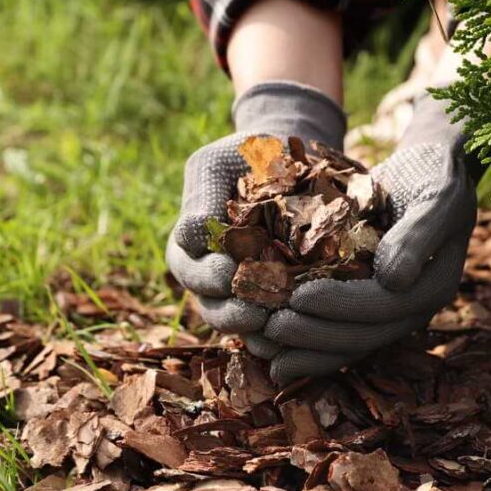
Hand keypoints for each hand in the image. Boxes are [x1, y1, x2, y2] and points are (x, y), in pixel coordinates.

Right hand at [166, 82, 346, 345]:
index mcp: (190, 246)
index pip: (190, 270)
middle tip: (256, 312)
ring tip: (280, 323)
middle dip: (231, 312)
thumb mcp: (218, 163)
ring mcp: (243, 291)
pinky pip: (272, 327)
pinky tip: (301, 331)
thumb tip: (192, 234)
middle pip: (212, 306)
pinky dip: (281, 335)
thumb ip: (203, 195)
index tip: (227, 274)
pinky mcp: (276, 298)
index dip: (206, 277)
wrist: (294, 158)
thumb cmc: (249, 155)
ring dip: (257, 329)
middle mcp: (212, 275)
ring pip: (241, 322)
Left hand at [259, 94, 477, 383]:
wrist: (426, 172)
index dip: (342, 305)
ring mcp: (390, 313)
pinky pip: (337, 335)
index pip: (385, 306)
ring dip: (305, 352)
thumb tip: (394, 280)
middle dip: (315, 334)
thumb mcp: (434, 196)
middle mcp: (412, 309)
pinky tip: (272, 358)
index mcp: (433, 286)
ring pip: (347, 344)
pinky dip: (306, 348)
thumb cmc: (432, 176)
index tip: (300, 297)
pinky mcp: (367, 309)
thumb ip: (418, 235)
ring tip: (263, 349)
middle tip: (270, 327)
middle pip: (363, 335)